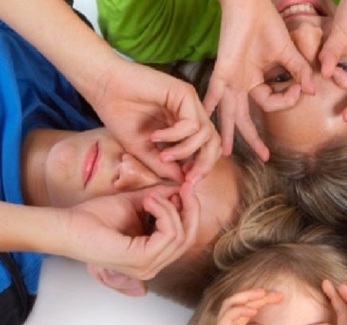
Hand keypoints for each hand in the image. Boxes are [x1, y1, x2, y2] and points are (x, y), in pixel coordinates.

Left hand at [61, 184, 199, 279]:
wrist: (69, 224)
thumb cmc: (95, 217)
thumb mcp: (137, 203)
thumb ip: (160, 199)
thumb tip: (182, 189)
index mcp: (152, 256)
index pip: (186, 237)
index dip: (190, 211)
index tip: (185, 188)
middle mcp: (152, 266)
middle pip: (189, 238)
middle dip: (191, 209)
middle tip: (185, 187)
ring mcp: (147, 266)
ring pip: (181, 234)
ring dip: (169, 208)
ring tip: (150, 196)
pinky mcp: (141, 260)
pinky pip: (169, 233)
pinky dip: (163, 212)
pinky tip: (148, 202)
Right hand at [86, 60, 220, 184]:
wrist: (102, 87)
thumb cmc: (119, 115)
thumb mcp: (143, 149)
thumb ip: (163, 164)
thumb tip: (183, 181)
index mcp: (185, 125)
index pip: (207, 149)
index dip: (201, 168)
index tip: (187, 184)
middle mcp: (192, 113)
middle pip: (214, 143)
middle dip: (204, 165)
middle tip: (188, 179)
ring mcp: (190, 102)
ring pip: (207, 135)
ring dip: (185, 151)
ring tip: (162, 154)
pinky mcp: (185, 93)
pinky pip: (192, 124)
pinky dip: (175, 136)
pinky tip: (155, 136)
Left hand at [204, 0, 314, 160]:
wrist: (251, 4)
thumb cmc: (267, 24)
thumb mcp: (288, 53)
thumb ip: (299, 71)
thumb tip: (312, 90)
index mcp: (255, 80)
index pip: (271, 102)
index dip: (288, 99)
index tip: (300, 88)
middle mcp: (241, 84)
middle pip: (245, 118)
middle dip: (253, 139)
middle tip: (263, 156)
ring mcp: (231, 79)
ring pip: (228, 112)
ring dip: (227, 133)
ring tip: (223, 152)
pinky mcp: (223, 69)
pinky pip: (214, 91)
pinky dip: (207, 104)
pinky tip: (202, 117)